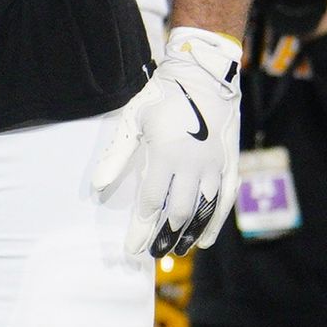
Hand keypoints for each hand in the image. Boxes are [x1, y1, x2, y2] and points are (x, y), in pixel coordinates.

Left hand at [89, 26, 242, 257]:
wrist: (203, 75)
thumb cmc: (163, 97)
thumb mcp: (134, 120)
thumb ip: (117, 155)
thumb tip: (97, 186)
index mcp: (166, 154)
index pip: (151, 202)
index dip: (140, 228)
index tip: (131, 249)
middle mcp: (192, 164)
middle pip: (177, 212)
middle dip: (164, 236)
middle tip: (153, 252)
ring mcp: (214, 165)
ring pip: (203, 210)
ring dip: (189, 233)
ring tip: (177, 250)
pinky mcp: (229, 163)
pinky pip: (225, 199)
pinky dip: (215, 222)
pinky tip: (205, 239)